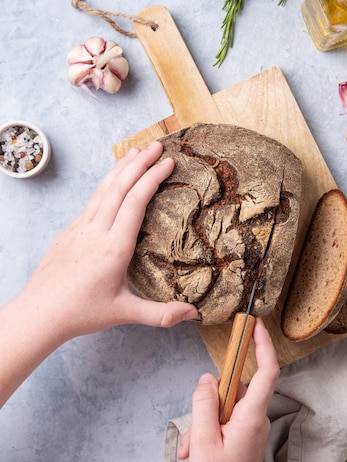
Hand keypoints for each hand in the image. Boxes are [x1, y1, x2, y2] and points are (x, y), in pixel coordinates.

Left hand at [20, 141, 197, 337]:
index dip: (153, 178)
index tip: (167, 163)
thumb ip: (160, 314)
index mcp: (113, 247)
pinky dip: (105, 183)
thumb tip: (192, 314)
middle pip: (120, 187)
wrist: (39, 313)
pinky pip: (91, 200)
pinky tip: (112, 180)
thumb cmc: (81, 312)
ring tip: (136, 152)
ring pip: (103, 189)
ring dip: (121, 168)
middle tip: (157, 147)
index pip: (135, 202)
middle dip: (140, 163)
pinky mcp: (70, 231)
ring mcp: (80, 228)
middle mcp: (96, 231)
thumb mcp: (124, 313)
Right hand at [178, 318, 278, 461]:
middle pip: (234, 391)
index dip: (263, 345)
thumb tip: (207, 378)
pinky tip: (197, 453)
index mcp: (252, 417)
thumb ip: (204, 403)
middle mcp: (256, 420)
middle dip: (209, 402)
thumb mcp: (204, 440)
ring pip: (224, 408)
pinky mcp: (244, 439)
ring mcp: (250, 430)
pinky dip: (208, 433)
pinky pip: (225, 423)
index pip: (266, 371)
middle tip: (195, 430)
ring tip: (194, 449)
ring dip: (204, 423)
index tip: (256, 325)